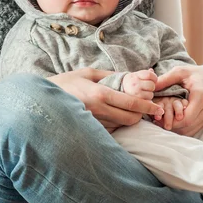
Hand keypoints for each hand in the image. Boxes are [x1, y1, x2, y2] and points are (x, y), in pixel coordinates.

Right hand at [49, 68, 163, 130]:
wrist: (44, 99)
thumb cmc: (66, 82)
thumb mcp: (88, 73)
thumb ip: (109, 75)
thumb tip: (128, 76)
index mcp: (100, 94)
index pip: (131, 104)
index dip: (147, 106)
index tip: (157, 107)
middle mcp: (98, 110)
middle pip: (130, 119)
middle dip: (141, 115)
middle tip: (146, 109)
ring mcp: (94, 121)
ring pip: (121, 125)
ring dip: (130, 119)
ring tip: (134, 111)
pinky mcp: (90, 128)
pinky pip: (110, 129)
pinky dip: (118, 124)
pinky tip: (117, 116)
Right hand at [122, 69, 157, 99]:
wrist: (119, 90)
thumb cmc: (132, 82)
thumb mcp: (137, 75)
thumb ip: (146, 73)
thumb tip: (152, 70)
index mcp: (136, 75)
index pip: (149, 74)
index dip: (154, 77)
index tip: (153, 80)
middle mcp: (134, 83)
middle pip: (151, 85)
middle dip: (151, 87)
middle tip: (146, 87)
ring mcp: (135, 92)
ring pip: (150, 94)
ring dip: (149, 94)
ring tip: (143, 93)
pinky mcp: (136, 100)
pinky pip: (147, 101)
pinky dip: (146, 100)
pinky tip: (141, 98)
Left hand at [154, 64, 202, 136]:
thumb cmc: (195, 74)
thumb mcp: (180, 72)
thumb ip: (165, 79)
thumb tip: (151, 87)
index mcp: (200, 96)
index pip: (187, 118)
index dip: (172, 121)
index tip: (160, 117)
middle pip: (188, 126)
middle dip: (172, 125)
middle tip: (159, 121)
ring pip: (191, 130)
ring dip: (177, 129)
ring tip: (164, 121)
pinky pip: (195, 128)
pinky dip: (184, 128)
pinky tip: (174, 122)